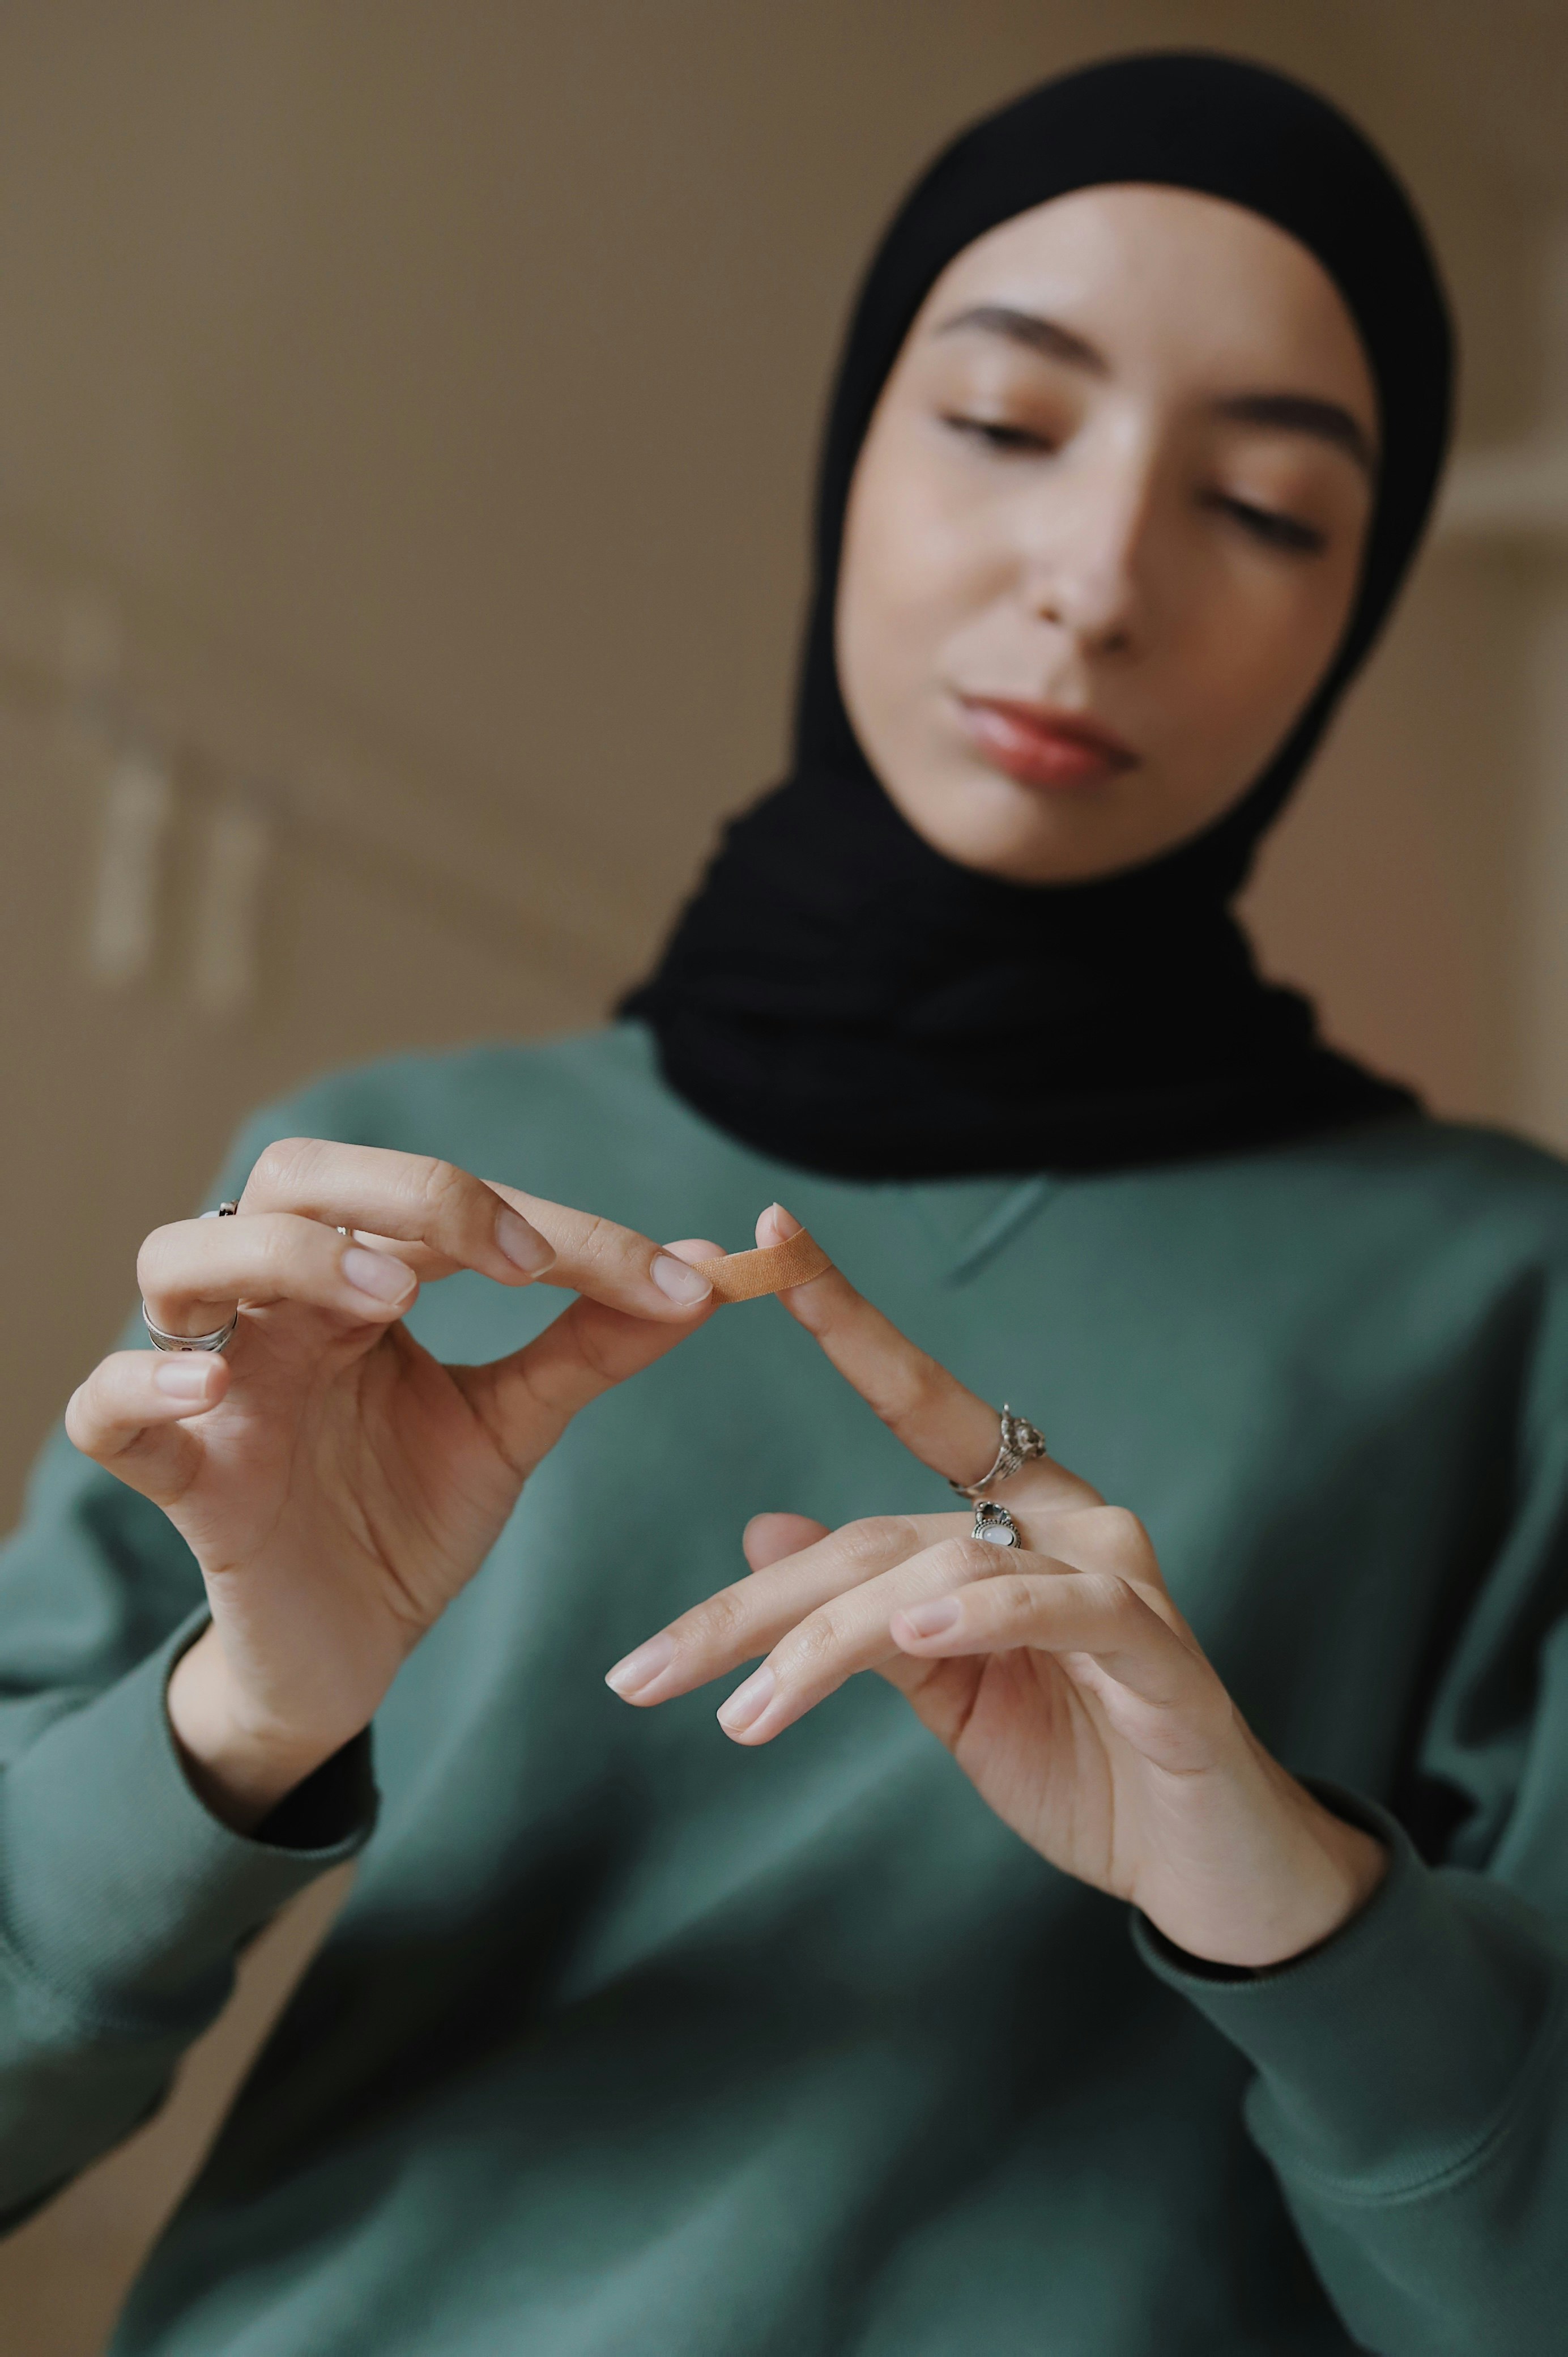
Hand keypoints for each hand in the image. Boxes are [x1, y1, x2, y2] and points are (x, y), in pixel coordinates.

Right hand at [67, 1139, 718, 1829]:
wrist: (350, 1651)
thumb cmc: (410, 1514)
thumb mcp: (513, 1424)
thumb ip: (592, 1343)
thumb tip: (707, 1269)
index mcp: (361, 1281)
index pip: (434, 1203)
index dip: (549, 1222)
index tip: (664, 1274)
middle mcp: (279, 1309)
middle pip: (292, 1179)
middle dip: (405, 1193)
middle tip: (512, 1256)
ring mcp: (217, 1386)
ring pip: (181, 1257)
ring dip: (287, 1256)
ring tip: (385, 1297)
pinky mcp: (181, 1479)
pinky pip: (106, 1413)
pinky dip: (142, 1384)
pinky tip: (211, 1385)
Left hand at [606, 1207, 1385, 1969]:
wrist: (1207, 1865)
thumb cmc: (1082, 1762)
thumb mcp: (947, 1691)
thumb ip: (866, 1615)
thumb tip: (761, 1531)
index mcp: (1016, 1516)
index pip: (917, 1401)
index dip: (845, 1318)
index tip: (765, 1242)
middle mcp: (1067, 1522)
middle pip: (878, 1535)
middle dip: (752, 1608)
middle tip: (643, 1671)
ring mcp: (1120, 1578)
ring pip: (943, 1571)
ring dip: (829, 1644)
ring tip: (746, 1716)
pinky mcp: (1160, 1653)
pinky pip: (1063, 1610)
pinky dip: (985, 1615)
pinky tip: (913, 1633)